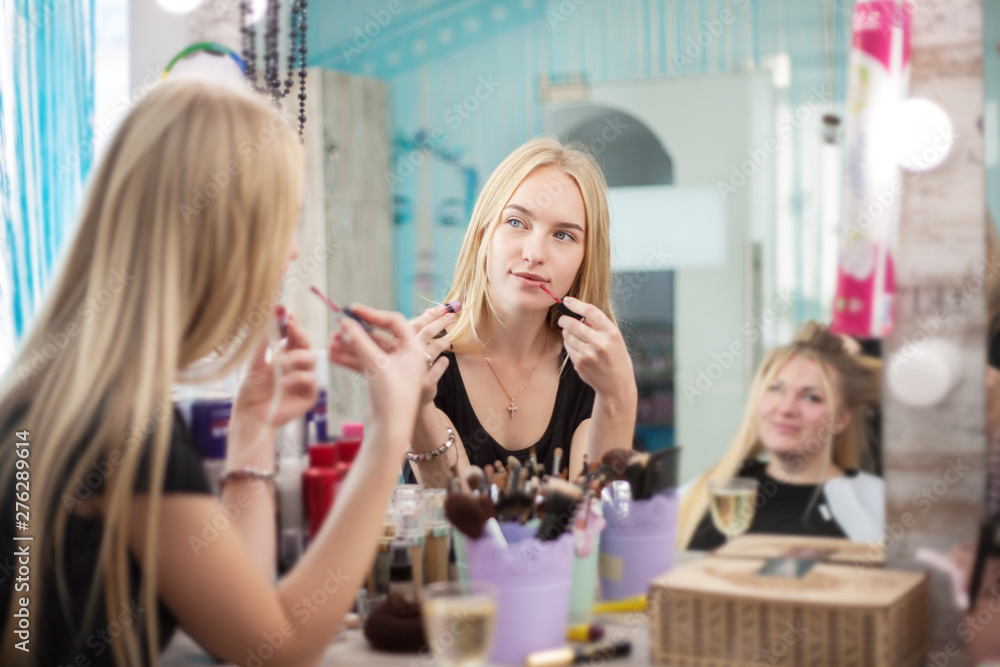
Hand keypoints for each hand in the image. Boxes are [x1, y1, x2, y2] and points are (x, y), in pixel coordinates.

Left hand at [232, 314, 318, 429]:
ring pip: (311, 358)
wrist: (250, 415)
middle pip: (306, 343)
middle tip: (291, 326)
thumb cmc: (250, 392)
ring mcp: (304, 379)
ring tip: (280, 362)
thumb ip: (262, 344)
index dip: (291, 325)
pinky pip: (310, 379)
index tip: (286, 314)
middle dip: (299, 333)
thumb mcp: (253, 364)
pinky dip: (297, 377)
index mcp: (285, 356)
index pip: (293, 336)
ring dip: (296, 356)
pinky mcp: (309, 394)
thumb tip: (267, 320)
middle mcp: (297, 365)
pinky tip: (283, 382)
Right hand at [328, 304, 451, 447]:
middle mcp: (404, 356)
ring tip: (330, 344)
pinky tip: (333, 355)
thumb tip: (345, 322)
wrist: (391, 429)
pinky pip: (364, 363)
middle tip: (337, 329)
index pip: (393, 322)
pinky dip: (350, 359)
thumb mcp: (376, 364)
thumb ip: (360, 341)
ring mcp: (392, 368)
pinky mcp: (380, 379)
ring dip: (349, 346)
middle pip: (378, 336)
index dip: (372, 314)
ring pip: (368, 351)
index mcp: (413, 348)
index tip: (353, 310)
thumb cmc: (393, 396)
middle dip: (356, 333)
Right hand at [407, 304, 458, 405]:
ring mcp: (415, 370)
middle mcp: (404, 355)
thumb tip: (432, 311)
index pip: (414, 325)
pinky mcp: (425, 383)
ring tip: (448, 341)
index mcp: (396, 344)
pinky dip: (443, 363)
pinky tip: (445, 361)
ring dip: (442, 343)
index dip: (429, 315)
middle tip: (452, 315)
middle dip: (439, 322)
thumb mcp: (405, 350)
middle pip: (425, 333)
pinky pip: (439, 367)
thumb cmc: (403, 373)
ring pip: (433, 350)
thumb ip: (418, 332)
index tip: (443, 307)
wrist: (403, 403)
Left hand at [558, 297, 635, 398]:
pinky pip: (567, 347)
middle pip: (573, 324)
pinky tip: (577, 347)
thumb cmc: (616, 358)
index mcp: (612, 333)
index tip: (567, 300)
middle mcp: (600, 343)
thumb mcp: (614, 339)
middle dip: (564, 319)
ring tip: (574, 336)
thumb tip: (577, 312)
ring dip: (567, 333)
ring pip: (568, 336)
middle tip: (562, 319)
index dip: (576, 304)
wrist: (617, 385)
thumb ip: (598, 326)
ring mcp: (588, 354)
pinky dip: (569, 344)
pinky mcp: (579, 363)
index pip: (591, 311)